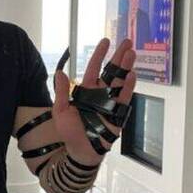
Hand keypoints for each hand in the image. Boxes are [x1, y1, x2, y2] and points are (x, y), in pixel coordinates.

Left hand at [52, 37, 136, 165]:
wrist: (81, 151)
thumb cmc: (70, 132)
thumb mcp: (60, 111)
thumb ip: (61, 92)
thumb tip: (60, 72)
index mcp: (87, 90)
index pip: (94, 68)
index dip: (99, 55)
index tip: (105, 41)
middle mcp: (101, 93)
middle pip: (111, 71)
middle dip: (119, 56)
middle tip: (127, 41)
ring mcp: (111, 102)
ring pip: (120, 81)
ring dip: (126, 67)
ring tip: (131, 53)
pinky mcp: (118, 113)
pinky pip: (124, 98)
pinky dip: (128, 86)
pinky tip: (132, 75)